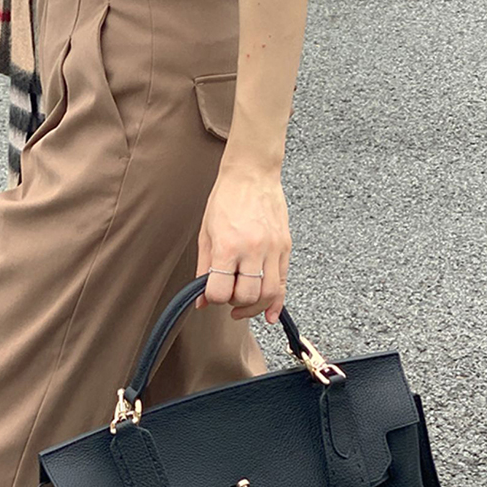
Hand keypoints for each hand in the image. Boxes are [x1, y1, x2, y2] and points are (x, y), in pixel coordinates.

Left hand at [194, 164, 291, 322]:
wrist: (252, 173)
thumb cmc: (225, 199)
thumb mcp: (206, 234)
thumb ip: (204, 269)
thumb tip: (201, 300)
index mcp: (228, 246)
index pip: (220, 291)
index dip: (214, 298)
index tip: (212, 294)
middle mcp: (253, 249)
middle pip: (247, 296)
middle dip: (235, 303)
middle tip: (229, 295)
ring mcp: (272, 248)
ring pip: (269, 294)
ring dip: (255, 306)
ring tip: (244, 304)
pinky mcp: (285, 247)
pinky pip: (283, 283)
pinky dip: (277, 302)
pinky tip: (269, 313)